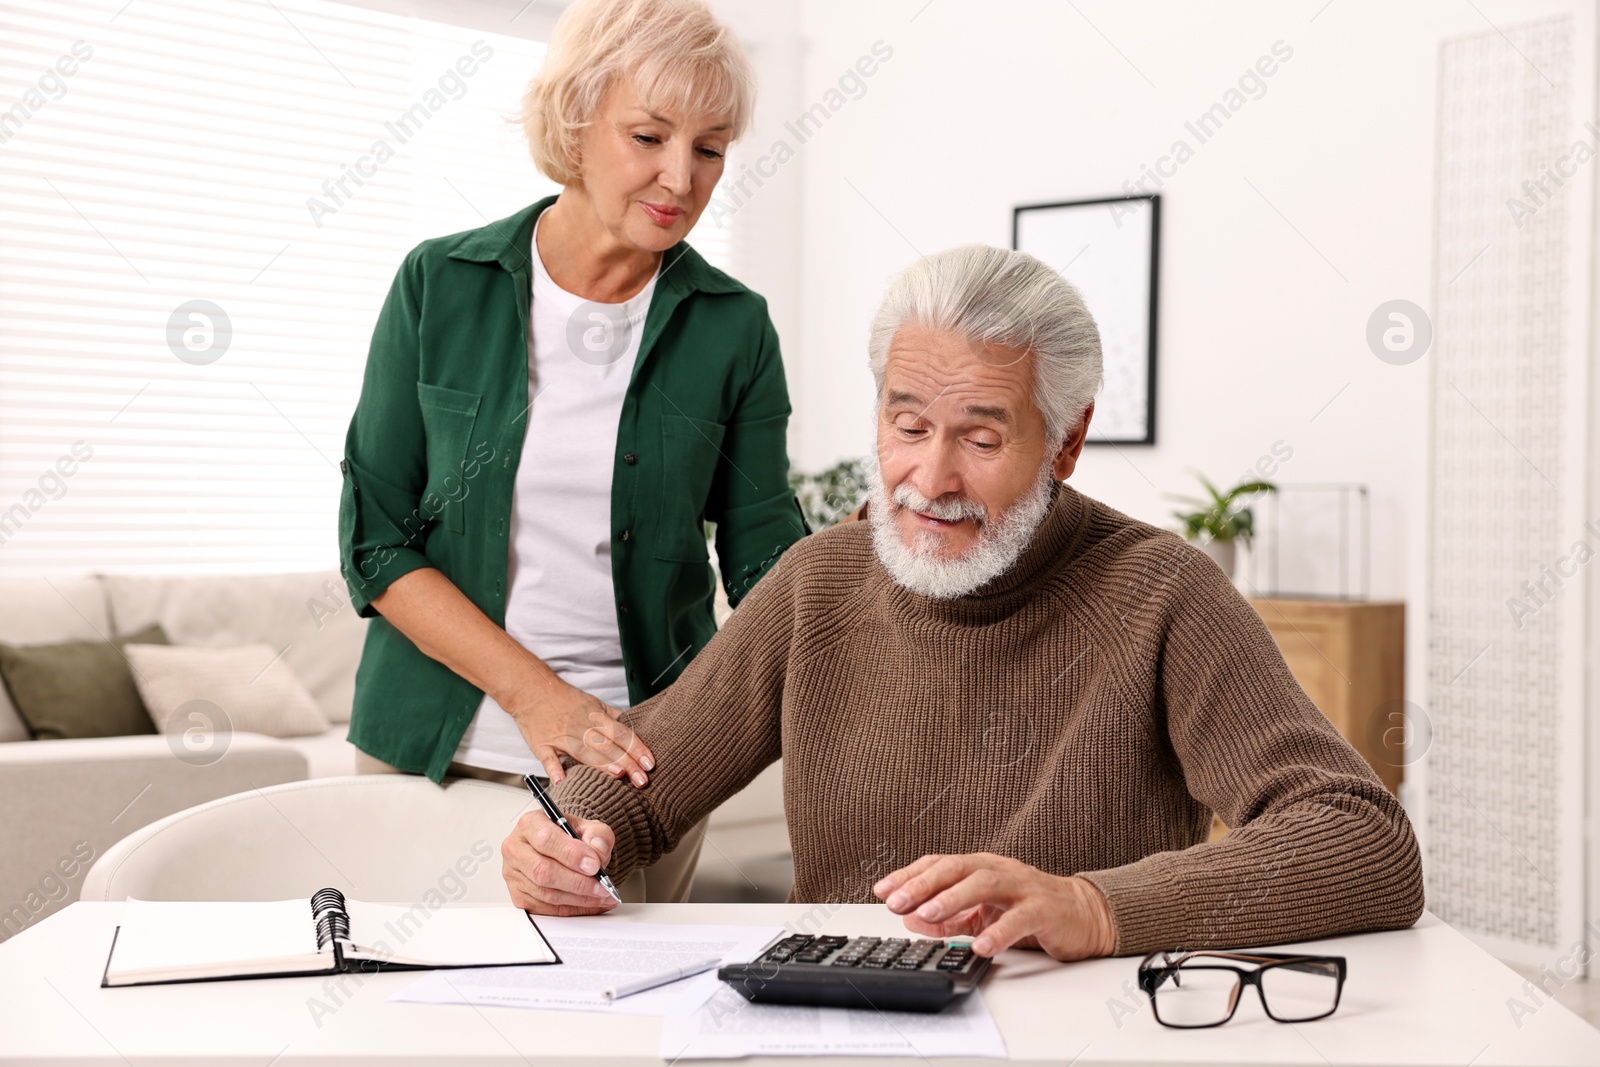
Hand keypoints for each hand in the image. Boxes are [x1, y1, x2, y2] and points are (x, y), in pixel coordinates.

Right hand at [501, 809, 619, 914]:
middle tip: (601, 886)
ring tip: (602, 896)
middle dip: (577, 882)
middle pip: (542, 871)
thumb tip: (598, 851)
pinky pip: (546, 909)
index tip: (594, 865)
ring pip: (545, 893)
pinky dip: (573, 908)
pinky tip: (591, 903)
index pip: (546, 840)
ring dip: (578, 899)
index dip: (571, 855)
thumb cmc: (569, 836)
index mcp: (530, 824)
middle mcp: (516, 848)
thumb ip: (598, 834)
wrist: (561, 848)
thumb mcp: (588, 827)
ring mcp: (513, 874)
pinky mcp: (518, 896)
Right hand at [503, 674, 653, 786]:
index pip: (622, 734)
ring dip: (600, 762)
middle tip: (642, 779)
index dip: (637, 749)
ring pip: (584, 751)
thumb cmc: (565, 699)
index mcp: (596, 717)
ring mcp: (561, 737)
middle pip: (608, 746)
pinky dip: (554, 769)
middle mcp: (581, 727)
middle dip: (627, 762)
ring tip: (616, 774)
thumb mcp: (594, 703)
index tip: (650, 764)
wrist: (531, 690)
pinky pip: (548, 758)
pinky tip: (562, 780)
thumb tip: (635, 727)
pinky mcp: (542, 745)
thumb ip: (614, 717)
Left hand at [872, 853, 1115, 960]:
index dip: (908, 875)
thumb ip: (949, 918)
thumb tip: (912, 919)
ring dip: (953, 899)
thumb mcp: (983, 915)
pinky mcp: (1045, 909)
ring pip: (985, 884)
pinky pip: (1020, 919)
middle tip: (896, 901)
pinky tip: (981, 946)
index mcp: (981, 868)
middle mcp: (999, 870)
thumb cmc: (1031, 910)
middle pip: (956, 868)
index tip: (881, 890)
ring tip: (929, 915)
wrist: (1085, 914)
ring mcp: (1023, 887)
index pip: (939, 864)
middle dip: (922, 884)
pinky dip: (999, 932)